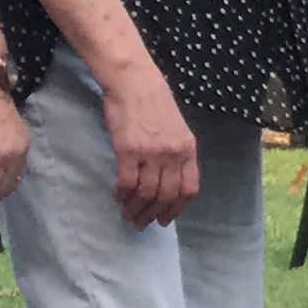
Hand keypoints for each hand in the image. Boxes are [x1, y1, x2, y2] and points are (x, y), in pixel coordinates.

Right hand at [98, 62, 198, 227]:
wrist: (135, 83)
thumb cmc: (154, 105)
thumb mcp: (178, 130)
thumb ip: (177, 154)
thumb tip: (169, 179)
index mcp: (188, 150)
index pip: (188, 189)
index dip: (177, 209)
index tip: (165, 220)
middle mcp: (173, 154)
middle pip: (167, 195)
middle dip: (154, 214)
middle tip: (141, 224)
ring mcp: (152, 153)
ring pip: (147, 192)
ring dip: (136, 208)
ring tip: (128, 215)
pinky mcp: (128, 150)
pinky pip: (127, 182)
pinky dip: (123, 194)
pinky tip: (118, 198)